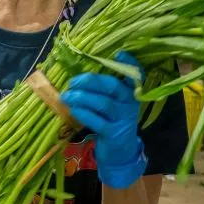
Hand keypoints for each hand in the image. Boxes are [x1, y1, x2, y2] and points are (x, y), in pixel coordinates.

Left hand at [59, 51, 146, 189]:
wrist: (120, 151)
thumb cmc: (112, 120)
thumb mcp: (113, 103)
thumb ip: (103, 89)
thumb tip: (78, 75)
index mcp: (132, 93)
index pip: (136, 75)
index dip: (130, 63)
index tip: (119, 53)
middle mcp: (130, 104)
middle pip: (113, 87)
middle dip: (91, 81)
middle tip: (72, 81)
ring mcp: (123, 119)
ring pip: (103, 103)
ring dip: (82, 97)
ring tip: (66, 95)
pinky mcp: (113, 133)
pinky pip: (96, 120)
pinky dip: (83, 113)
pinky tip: (72, 109)